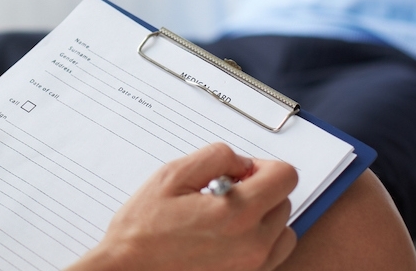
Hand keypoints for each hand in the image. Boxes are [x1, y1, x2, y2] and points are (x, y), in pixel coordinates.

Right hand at [67, 143, 298, 270]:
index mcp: (238, 213)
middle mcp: (253, 243)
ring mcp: (252, 265)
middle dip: (259, 190)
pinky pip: (272, 254)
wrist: (130, 269)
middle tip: (225, 193)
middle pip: (284, 201)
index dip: (264, 166)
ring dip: (263, 217)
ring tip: (229, 218)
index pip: (286, 176)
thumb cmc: (144, 230)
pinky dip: (259, 241)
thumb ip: (216, 157)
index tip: (244, 172)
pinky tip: (229, 236)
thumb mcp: (173, 175)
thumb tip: (242, 161)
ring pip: (282, 229)